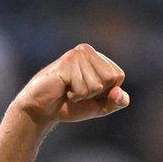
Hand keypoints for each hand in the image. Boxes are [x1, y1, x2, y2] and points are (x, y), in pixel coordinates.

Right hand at [13, 43, 128, 126]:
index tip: (90, 92)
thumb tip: (117, 92)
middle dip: (96, 93)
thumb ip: (118, 101)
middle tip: (78, 91)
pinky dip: (74, 96)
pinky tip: (63, 89)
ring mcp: (76, 55)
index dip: (107, 91)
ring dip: (83, 95)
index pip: (118, 76)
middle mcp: (87, 51)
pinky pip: (83, 88)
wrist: (44, 110)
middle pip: (110, 78)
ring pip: (96, 85)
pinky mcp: (66, 63)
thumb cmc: (73, 105)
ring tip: (69, 90)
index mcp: (98, 57)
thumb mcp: (102, 106)